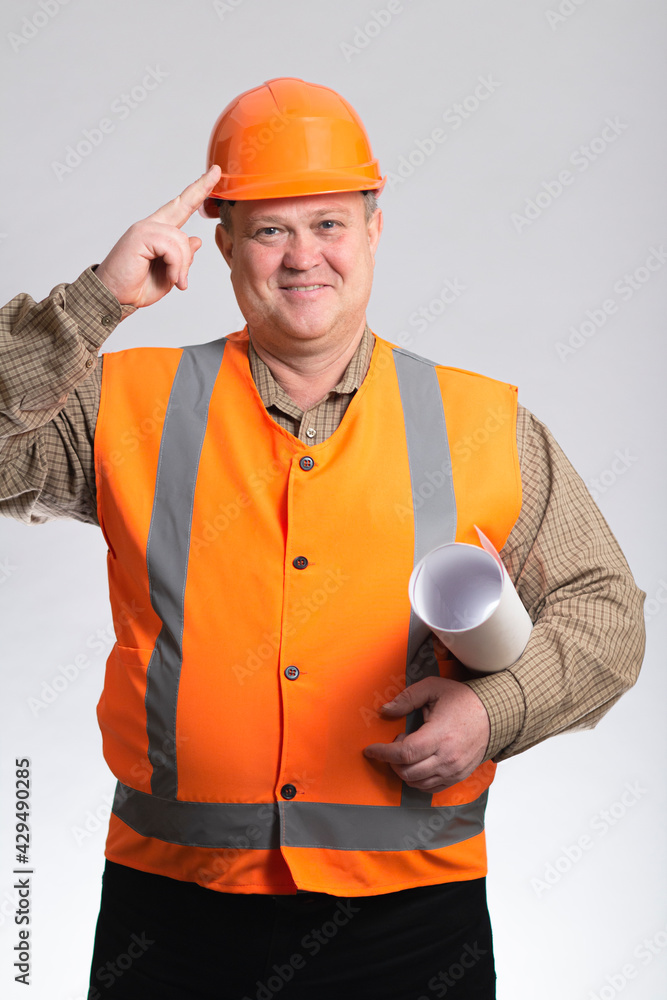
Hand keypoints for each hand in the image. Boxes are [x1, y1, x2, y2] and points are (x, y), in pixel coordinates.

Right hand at [94, 164, 221, 307]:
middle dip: (200, 188)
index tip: (213, 174)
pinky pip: (172, 247)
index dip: (197, 191)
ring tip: (176, 281)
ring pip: (181, 239)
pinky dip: (176, 266)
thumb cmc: (136, 287)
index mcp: (158, 233)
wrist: (114, 298)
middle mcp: (151, 226)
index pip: (181, 207)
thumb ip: (182, 259)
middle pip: (181, 204)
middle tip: (216, 172)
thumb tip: (196, 240)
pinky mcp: (140, 236)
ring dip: (183, 266)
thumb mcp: (169, 275)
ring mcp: (144, 229)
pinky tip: (171, 278)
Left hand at [363, 677, 490, 791]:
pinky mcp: (458, 777)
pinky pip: (430, 787)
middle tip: (395, 743)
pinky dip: (417, 780)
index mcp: (440, 735)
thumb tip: (385, 710)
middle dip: (391, 761)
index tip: (370, 749)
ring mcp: (453, 770)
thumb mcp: (433, 688)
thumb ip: (407, 698)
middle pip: (408, 772)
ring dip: (404, 771)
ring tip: (409, 750)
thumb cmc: (463, 700)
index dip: (383, 753)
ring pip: (417, 783)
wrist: (494, 714)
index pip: (404, 753)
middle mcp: (447, 758)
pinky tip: (417, 763)